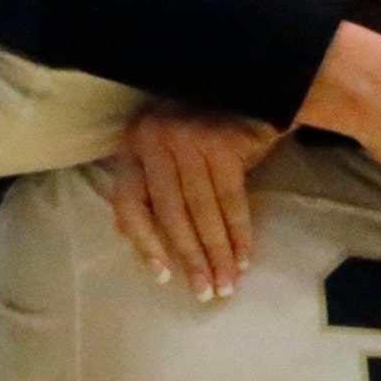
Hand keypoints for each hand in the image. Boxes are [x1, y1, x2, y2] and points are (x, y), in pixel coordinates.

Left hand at [96, 105, 275, 299]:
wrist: (252, 88)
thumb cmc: (203, 127)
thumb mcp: (166, 149)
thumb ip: (151, 185)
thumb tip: (137, 238)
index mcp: (134, 144)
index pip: (129, 202)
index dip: (144, 242)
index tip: (162, 276)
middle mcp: (156, 141)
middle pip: (170, 213)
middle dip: (190, 257)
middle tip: (205, 292)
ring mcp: (190, 141)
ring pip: (203, 211)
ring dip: (217, 253)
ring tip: (227, 283)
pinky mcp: (224, 145)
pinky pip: (232, 201)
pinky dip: (239, 233)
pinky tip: (244, 257)